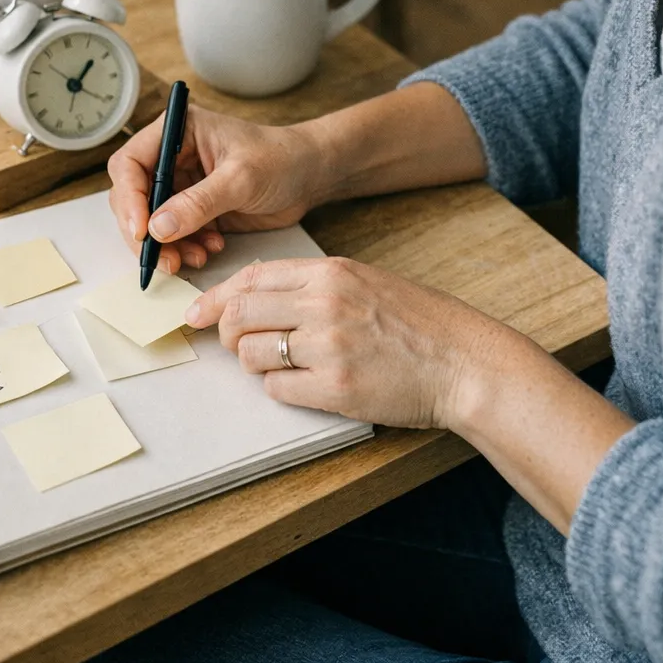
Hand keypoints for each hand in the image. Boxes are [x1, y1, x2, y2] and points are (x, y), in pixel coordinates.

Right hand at [106, 105, 321, 273]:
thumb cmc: (280, 159)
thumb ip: (199, 202)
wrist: (309, 176)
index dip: (129, 198)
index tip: (142, 231)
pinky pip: (173, 235)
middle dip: (144, 232)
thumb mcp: (241, 178)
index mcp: (176, 132)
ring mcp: (181, 185)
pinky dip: (184, 249)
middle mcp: (171, 157)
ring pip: (150, 222)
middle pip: (132, 197)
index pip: (130, 164)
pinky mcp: (193, 210)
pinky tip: (210, 249)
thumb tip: (158, 228)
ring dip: (166, 246)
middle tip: (164, 259)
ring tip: (196, 258)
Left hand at [185, 254, 496, 429]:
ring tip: (280, 366)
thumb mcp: (366, 282)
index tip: (198, 312)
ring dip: (254, 364)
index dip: (216, 297)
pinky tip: (305, 385)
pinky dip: (281, 390)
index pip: (251, 277)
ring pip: (251, 353)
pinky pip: (278, 389)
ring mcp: (330, 345)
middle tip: (233, 346)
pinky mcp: (337, 387)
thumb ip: (315, 285)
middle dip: (226, 334)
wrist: (464, 362)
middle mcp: (325, 303)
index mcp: (331, 272)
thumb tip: (256, 296)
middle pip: (239, 314)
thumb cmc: (419, 324)